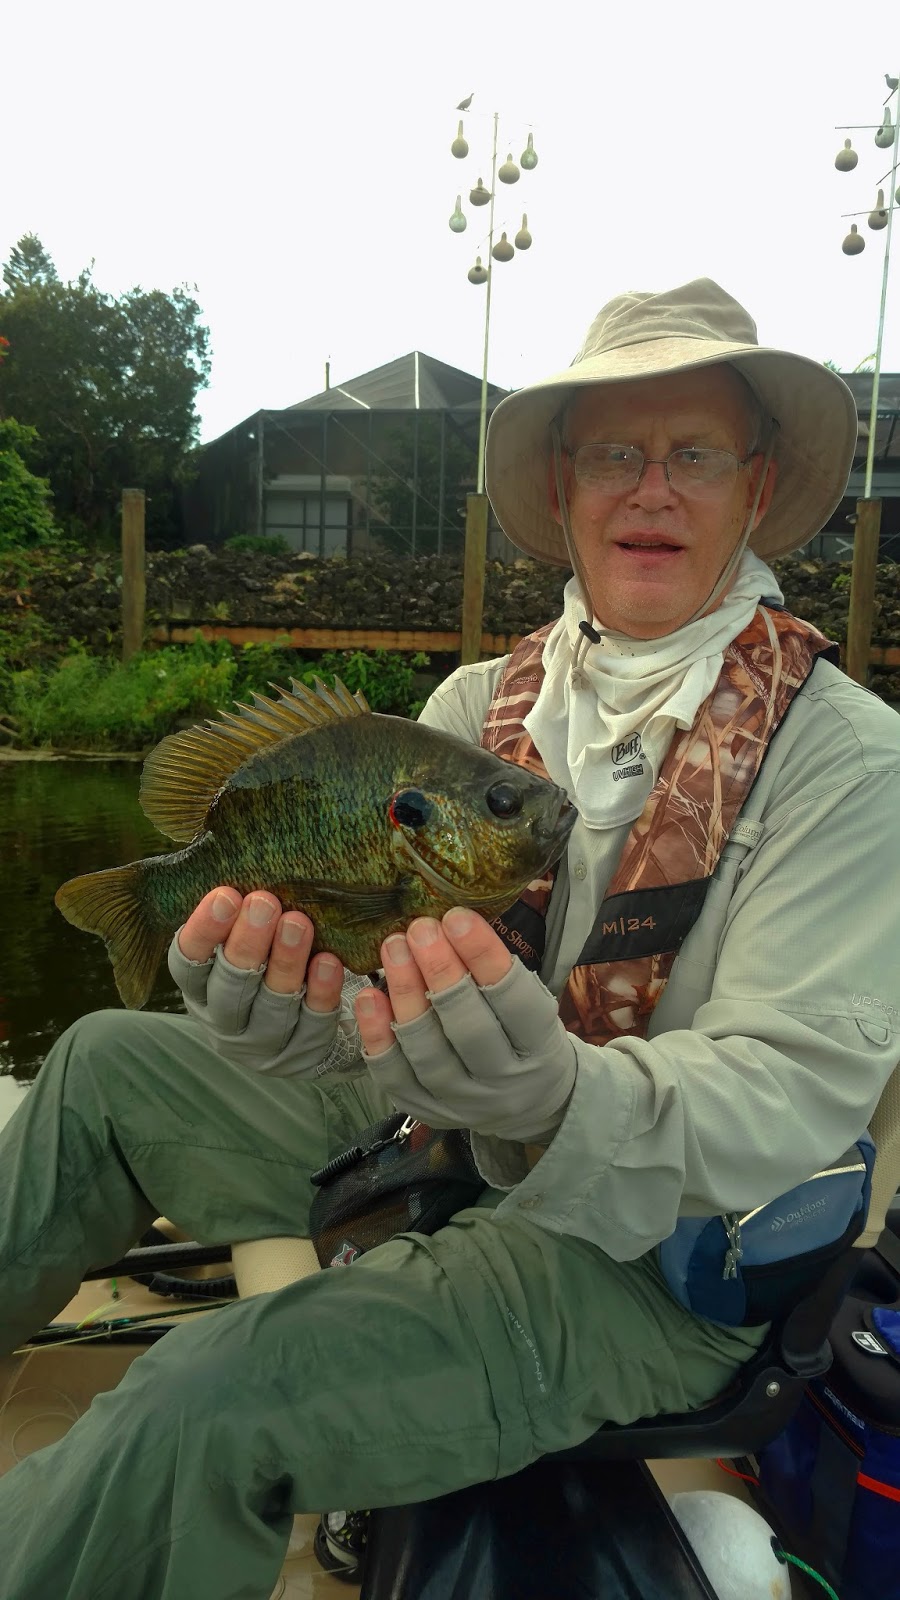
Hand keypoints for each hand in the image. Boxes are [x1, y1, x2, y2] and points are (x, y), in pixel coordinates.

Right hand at [167, 888, 354, 1076]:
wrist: (303, 1027)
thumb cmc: (266, 962)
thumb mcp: (241, 939)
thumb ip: (237, 911)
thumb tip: (241, 854)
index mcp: (199, 988)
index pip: (188, 962)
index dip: (204, 930)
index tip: (224, 895)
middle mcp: (224, 1021)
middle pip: (229, 986)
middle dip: (247, 943)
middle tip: (264, 902)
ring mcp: (262, 1044)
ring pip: (272, 1006)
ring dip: (285, 963)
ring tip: (299, 923)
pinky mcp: (301, 1054)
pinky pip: (313, 1024)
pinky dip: (321, 992)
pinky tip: (329, 962)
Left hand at [354, 909, 576, 1141]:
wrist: (527, 1102)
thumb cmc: (524, 1035)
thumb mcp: (533, 1003)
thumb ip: (499, 971)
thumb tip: (454, 918)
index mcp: (540, 1048)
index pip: (515, 1001)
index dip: (485, 957)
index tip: (457, 917)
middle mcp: (503, 1082)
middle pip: (470, 1028)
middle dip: (442, 972)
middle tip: (420, 928)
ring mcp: (462, 1101)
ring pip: (429, 1052)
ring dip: (406, 995)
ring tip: (392, 949)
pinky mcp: (425, 1109)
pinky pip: (395, 1076)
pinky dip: (378, 1036)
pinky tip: (368, 997)